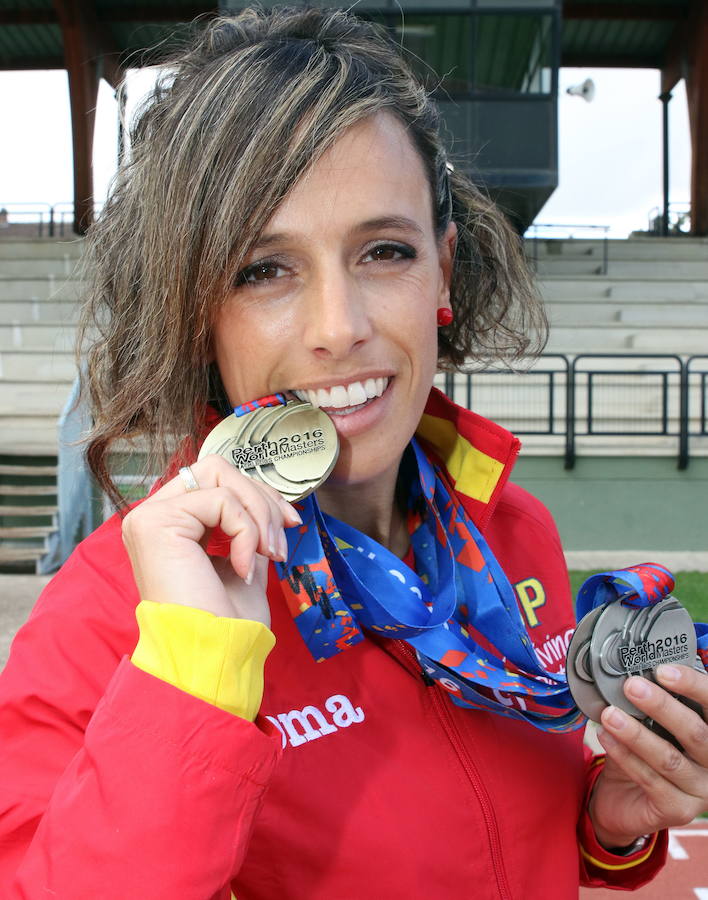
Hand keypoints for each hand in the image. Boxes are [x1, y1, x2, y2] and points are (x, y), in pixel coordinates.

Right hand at [122, 455, 300, 623]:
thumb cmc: (226, 623)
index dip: (259, 495)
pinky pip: (222, 503)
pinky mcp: (156, 523)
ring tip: (270, 553)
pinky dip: (246, 533)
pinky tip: (244, 568)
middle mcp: (153, 516)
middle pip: (218, 469)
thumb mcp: (244, 564)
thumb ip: (247, 530)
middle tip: (281, 540)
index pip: (216, 481)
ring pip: (221, 478)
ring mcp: (149, 517)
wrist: (211, 656)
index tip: (290, 524)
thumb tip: (270, 505)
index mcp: (170, 525)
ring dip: (259, 513)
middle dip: (262, 498)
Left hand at [589, 664, 707, 848]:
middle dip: (662, 707)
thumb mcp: (649, 724)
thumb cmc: (642, 753)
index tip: (664, 671)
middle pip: (695, 733)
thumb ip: (651, 704)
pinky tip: (606, 737)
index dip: (694, 686)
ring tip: (610, 714)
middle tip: (632, 687)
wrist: (623, 799)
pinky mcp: (679, 810)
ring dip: (636, 734)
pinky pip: (650, 780)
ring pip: (669, 758)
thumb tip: (633, 673)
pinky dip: (625, 755)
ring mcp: (700, 790)